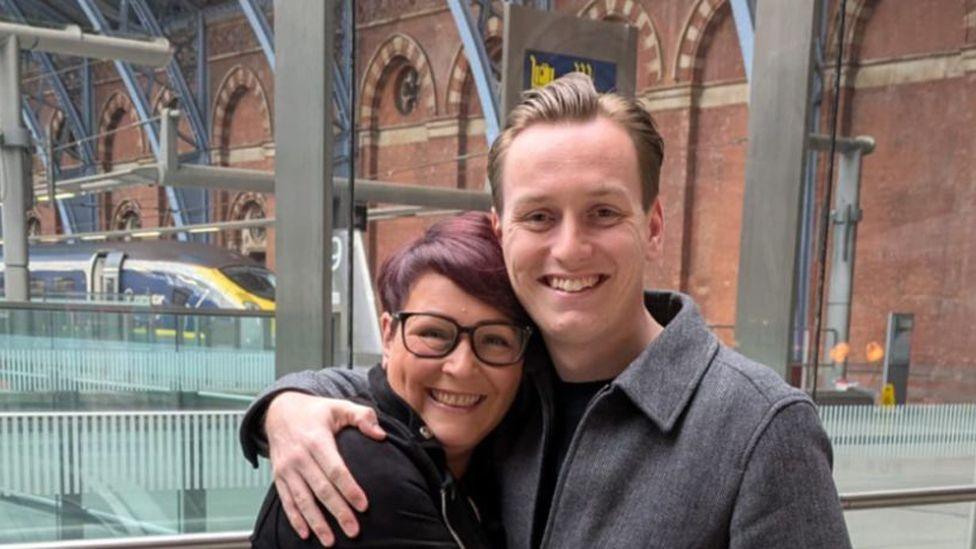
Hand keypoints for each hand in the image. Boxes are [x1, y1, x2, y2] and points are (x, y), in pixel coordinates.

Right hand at [265, 392, 385, 545]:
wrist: (279, 410)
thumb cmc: (315, 411)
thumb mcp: (339, 406)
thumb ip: (363, 416)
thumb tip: (380, 434)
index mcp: (317, 440)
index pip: (335, 469)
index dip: (349, 489)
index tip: (364, 506)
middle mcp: (299, 457)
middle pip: (321, 489)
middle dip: (338, 512)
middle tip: (353, 531)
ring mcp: (287, 468)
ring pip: (303, 500)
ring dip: (316, 522)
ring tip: (330, 541)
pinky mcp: (278, 476)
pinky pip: (286, 500)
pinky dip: (295, 518)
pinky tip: (305, 533)